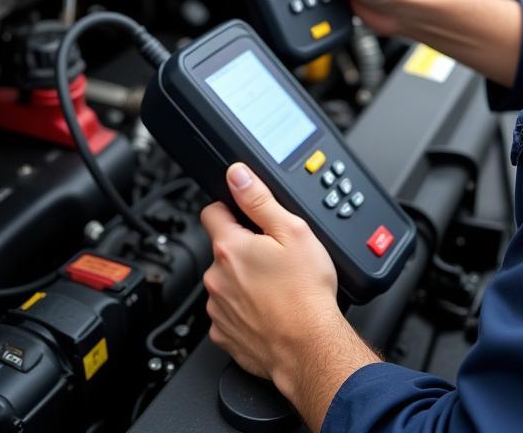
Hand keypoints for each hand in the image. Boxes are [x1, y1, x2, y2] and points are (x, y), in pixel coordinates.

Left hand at [199, 163, 341, 382]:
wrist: (310, 348)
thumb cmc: (306, 294)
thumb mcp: (293, 232)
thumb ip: (260, 200)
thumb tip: (238, 175)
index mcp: (230, 248)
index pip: (212, 211)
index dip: (231, 208)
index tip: (248, 216)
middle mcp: (216, 278)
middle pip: (222, 249)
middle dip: (243, 248)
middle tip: (275, 256)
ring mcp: (218, 309)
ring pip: (226, 281)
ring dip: (243, 279)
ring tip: (275, 285)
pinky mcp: (224, 334)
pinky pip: (229, 312)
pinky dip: (245, 309)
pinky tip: (268, 308)